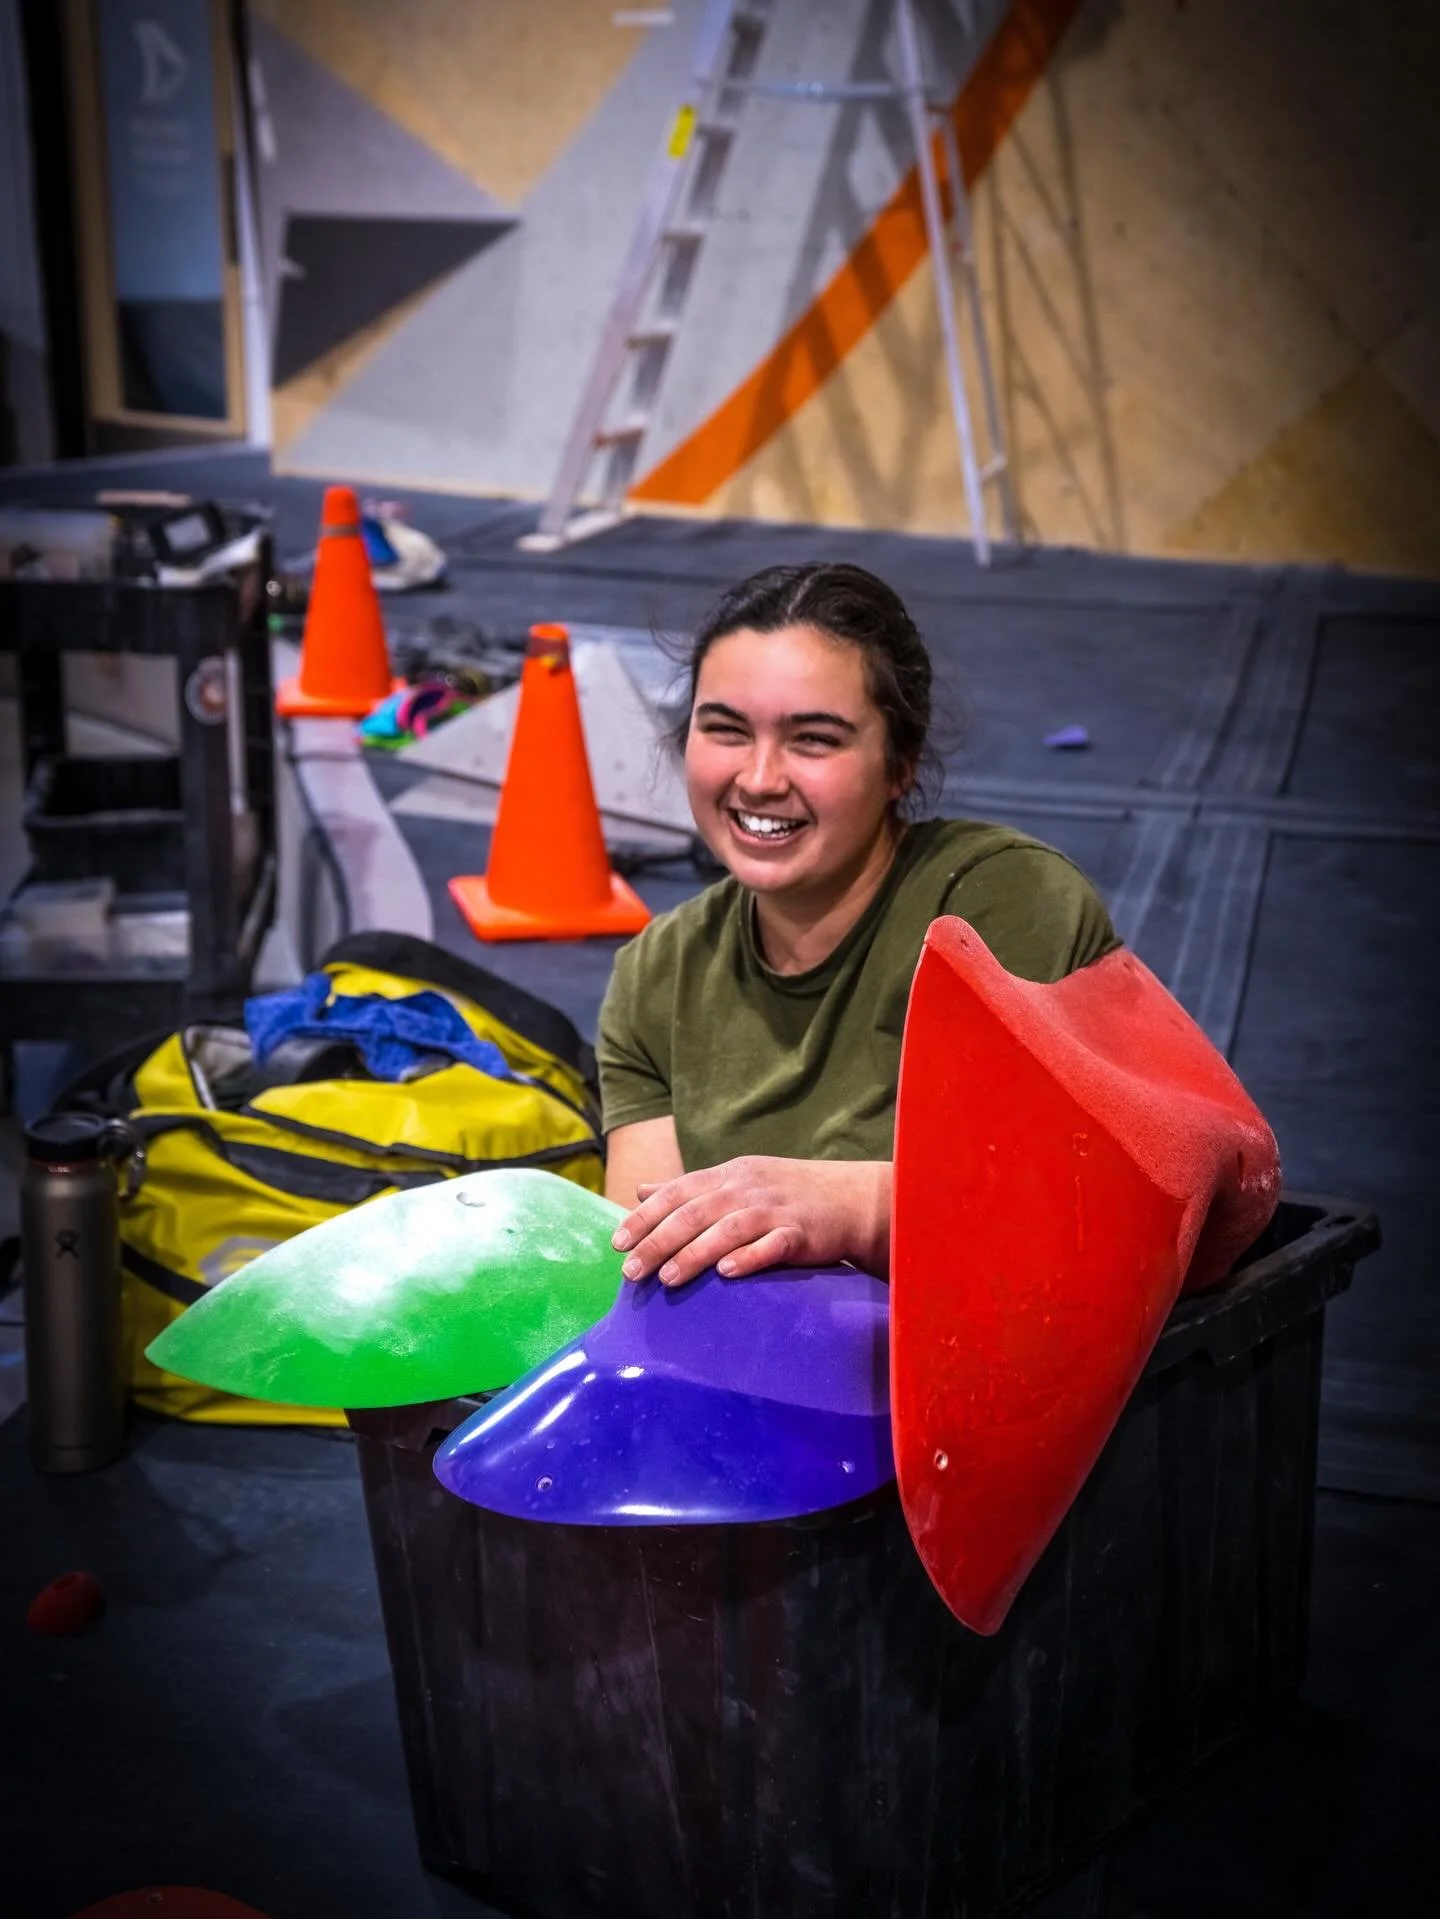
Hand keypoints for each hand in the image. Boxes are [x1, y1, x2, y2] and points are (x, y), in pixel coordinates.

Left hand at [610, 1156, 891, 1288]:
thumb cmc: (786, 1193)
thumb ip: (689, 1188)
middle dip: (659, 1241)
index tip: (617, 1242)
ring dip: (694, 1254)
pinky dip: (748, 1257)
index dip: (645, 1216)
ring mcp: (774, 1209)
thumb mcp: (736, 1180)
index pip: (677, 1192)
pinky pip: (771, 1245)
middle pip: (695, 1213)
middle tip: (632, 1271)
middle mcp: (746, 1188)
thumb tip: (642, 1191)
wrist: (850, 1198)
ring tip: (667, 1279)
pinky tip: (727, 1273)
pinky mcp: (800, 1232)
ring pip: (727, 1229)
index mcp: (727, 1175)